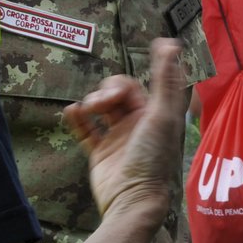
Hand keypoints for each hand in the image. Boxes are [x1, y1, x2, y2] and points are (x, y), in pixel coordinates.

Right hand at [64, 38, 186, 221]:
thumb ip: (164, 79)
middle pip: (117, 92)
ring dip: (92, 103)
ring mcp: (118, 138)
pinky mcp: (100, 152)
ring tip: (88, 110)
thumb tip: (171, 43)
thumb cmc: (152, 157)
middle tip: (103, 103)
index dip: (132, 76)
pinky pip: (85, 128)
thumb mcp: (161, 115)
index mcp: (156, 114)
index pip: (140, 85)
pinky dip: (78, 118)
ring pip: (100, 107)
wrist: (131, 199)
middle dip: (107, 91)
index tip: (138, 57)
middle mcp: (138, 123)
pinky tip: (72, 113)